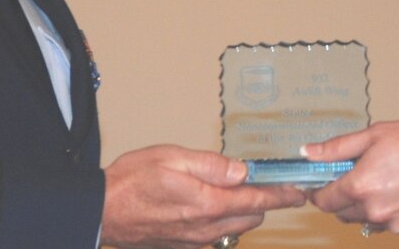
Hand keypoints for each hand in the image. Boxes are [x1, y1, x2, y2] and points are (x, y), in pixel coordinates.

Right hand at [100, 144, 304, 248]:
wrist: (99, 211)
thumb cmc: (131, 181)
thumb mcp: (171, 158)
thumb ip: (211, 164)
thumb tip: (242, 170)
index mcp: (206, 203)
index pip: (256, 199)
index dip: (281, 194)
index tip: (299, 190)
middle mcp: (205, 228)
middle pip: (251, 216)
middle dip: (264, 200)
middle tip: (271, 182)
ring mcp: (194, 240)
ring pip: (235, 227)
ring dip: (245, 211)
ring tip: (242, 191)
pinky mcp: (183, 245)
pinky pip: (215, 235)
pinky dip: (224, 220)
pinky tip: (212, 204)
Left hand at [303, 119, 398, 233]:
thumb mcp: (374, 135)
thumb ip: (337, 148)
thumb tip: (307, 152)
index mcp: (359, 186)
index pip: (324, 200)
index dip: (318, 191)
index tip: (318, 183)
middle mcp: (373, 211)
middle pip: (342, 212)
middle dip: (342, 196)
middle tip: (353, 175)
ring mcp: (393, 224)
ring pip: (365, 219)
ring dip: (364, 205)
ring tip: (381, 179)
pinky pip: (388, 223)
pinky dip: (386, 210)